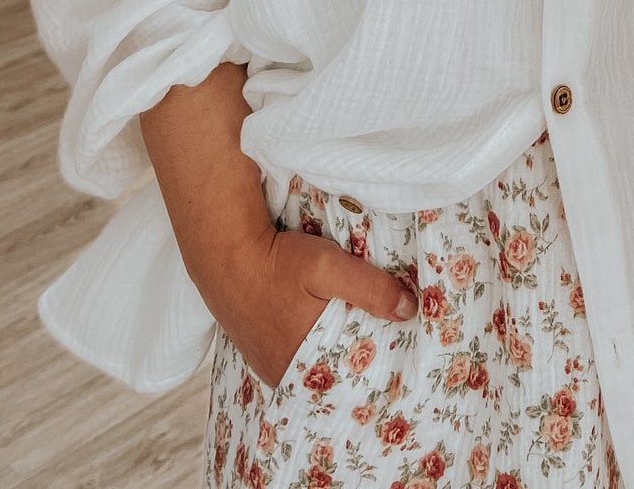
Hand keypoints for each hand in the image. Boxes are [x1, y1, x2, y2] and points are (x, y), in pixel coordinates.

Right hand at [201, 218, 417, 391]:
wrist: (225, 250)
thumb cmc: (277, 261)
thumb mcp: (328, 267)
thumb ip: (370, 289)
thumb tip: (408, 310)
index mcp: (304, 365)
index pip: (351, 382)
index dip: (376, 368)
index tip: (400, 353)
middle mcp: (284, 374)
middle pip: (332, 375)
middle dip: (356, 359)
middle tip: (385, 339)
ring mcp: (269, 365)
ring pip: (314, 367)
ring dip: (333, 351)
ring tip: (361, 332)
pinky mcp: (260, 351)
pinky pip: (295, 358)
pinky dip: (312, 346)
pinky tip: (325, 327)